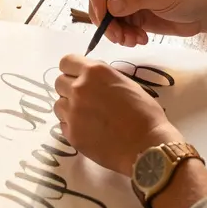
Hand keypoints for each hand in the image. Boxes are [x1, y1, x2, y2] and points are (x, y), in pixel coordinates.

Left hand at [54, 55, 179, 175]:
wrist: (147, 146)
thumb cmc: (144, 113)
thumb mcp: (126, 83)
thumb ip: (103, 77)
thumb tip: (91, 78)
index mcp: (94, 72)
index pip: (66, 62)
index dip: (71, 69)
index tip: (77, 77)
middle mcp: (78, 88)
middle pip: (59, 82)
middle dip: (69, 88)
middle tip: (85, 99)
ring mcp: (72, 112)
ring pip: (59, 104)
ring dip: (69, 108)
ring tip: (88, 117)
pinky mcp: (71, 133)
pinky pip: (63, 124)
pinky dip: (73, 126)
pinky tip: (89, 131)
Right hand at [83, 0, 206, 45]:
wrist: (204, 13)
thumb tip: (111, 6)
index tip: (105, 16)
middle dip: (105, 21)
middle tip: (119, 37)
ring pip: (103, 17)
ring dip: (115, 32)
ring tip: (133, 40)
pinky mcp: (129, 16)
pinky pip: (115, 28)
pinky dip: (123, 37)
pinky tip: (140, 39)